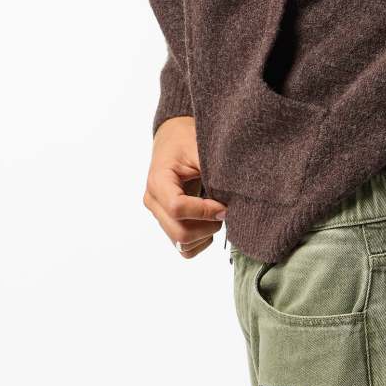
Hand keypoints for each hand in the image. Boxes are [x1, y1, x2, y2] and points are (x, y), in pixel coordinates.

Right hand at [143, 116, 228, 258]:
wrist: (173, 138)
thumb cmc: (186, 139)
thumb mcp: (199, 149)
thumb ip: (214, 173)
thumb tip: (232, 200)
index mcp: (158, 181)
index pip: (177, 208)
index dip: (205, 211)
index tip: (224, 205)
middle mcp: (153, 201)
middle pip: (179, 233)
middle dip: (208, 226)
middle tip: (224, 211)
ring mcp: (158, 215)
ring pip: (181, 244)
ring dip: (205, 234)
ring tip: (216, 213)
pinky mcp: (167, 223)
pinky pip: (183, 248)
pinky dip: (200, 241)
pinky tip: (208, 221)